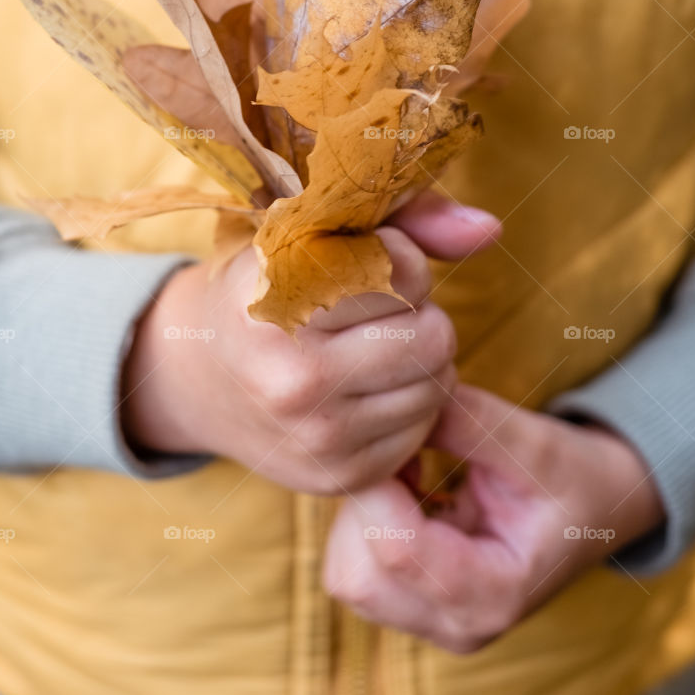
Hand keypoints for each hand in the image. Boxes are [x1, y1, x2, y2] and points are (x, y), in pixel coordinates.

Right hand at [120, 196, 500, 493]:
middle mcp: (290, 375)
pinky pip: (424, 428)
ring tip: (370, 347)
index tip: (359, 265)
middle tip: (377, 312)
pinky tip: (365, 388)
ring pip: (439, 383)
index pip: (404, 271)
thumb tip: (491, 229)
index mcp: (276, 299)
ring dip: (421, 359)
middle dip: (421, 314)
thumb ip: (410, 218)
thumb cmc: (273, 287)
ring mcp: (314, 435)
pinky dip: (409, 403)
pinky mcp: (337, 477)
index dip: (401, 260)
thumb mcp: (316, 231)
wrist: (203, 376)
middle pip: (433, 335)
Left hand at [323, 383, 665, 652]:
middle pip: (356, 573)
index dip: (377, 484)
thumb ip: (468, 421)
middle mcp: (458, 626)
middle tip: (404, 452)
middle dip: (365, 503)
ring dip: (362, 512)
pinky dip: (365, 523)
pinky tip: (407, 489)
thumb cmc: (575, 477)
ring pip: (346, 573)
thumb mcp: (537, 440)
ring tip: (411, 470)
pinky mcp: (413, 608)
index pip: (396, 550)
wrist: (600, 511)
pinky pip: (355, 568)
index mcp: (495, 595)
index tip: (393, 435)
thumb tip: (398, 403)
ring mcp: (432, 624)